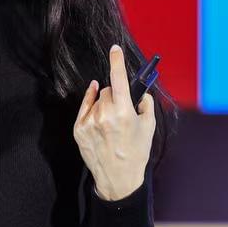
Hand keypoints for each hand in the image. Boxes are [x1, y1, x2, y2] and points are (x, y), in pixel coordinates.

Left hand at [73, 44, 155, 200]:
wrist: (118, 178)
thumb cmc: (135, 152)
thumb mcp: (148, 127)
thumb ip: (146, 104)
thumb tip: (140, 91)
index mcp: (123, 113)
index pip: (118, 79)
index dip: (116, 61)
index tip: (114, 48)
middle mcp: (104, 115)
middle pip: (108, 90)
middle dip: (115, 95)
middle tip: (122, 109)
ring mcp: (89, 122)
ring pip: (97, 99)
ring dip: (104, 104)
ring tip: (112, 123)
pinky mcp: (78, 129)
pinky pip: (85, 107)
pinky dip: (91, 105)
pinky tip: (97, 109)